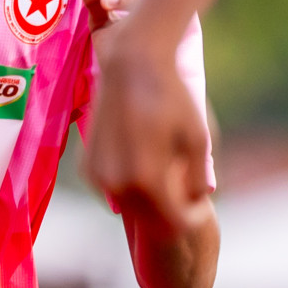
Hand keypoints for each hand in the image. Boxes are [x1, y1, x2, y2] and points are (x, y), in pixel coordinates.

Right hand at [84, 25, 211, 232]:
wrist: (131, 65)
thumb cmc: (171, 97)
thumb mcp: (199, 138)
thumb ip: (199, 178)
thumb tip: (196, 202)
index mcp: (148, 179)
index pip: (175, 223)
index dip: (193, 217)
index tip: (201, 203)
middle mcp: (118, 183)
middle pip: (151, 221)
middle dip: (170, 212)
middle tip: (184, 190)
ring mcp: (98, 175)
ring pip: (129, 207)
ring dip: (147, 202)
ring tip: (164, 175)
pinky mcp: (87, 166)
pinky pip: (111, 190)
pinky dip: (126, 187)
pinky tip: (140, 165)